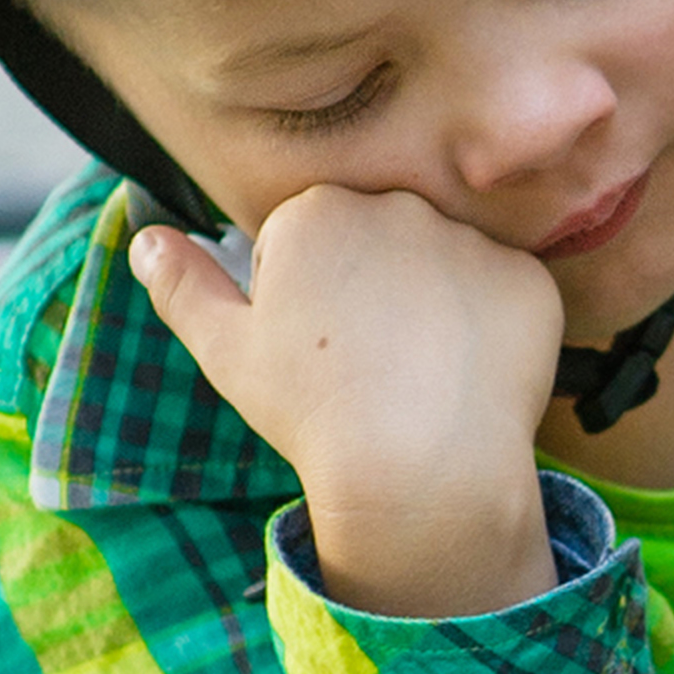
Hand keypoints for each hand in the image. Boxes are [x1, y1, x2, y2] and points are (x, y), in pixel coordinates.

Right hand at [130, 182, 564, 614]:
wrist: (419, 469)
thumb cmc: (313, 412)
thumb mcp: (227, 352)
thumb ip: (184, 286)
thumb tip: (145, 240)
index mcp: (316, 211)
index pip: (309, 237)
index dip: (307, 297)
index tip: (315, 346)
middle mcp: (397, 205)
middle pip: (379, 240)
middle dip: (372, 287)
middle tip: (366, 364)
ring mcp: (469, 240)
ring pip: (444, 264)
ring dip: (434, 304)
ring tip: (417, 375)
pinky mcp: (528, 279)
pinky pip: (505, 294)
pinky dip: (492, 330)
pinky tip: (467, 378)